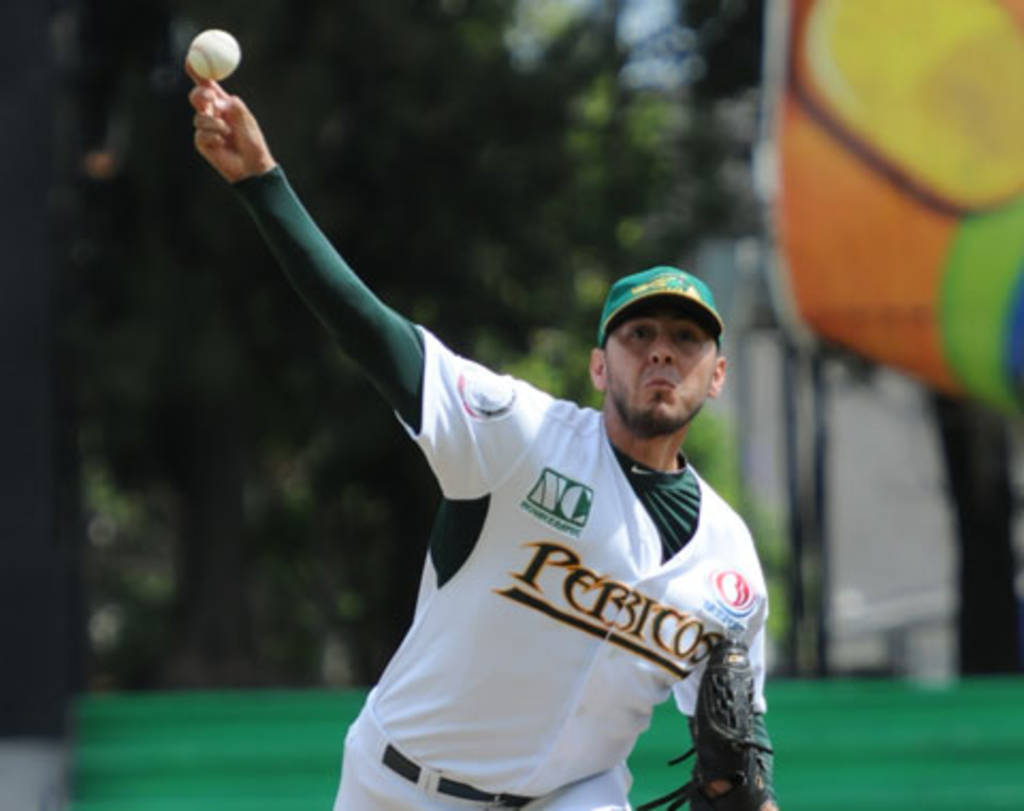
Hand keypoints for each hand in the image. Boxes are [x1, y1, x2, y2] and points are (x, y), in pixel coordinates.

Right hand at [186, 61, 276, 182]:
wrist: (253, 166)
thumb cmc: (252, 142)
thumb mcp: (247, 120)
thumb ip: (234, 107)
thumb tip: (218, 100)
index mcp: (223, 102)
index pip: (207, 83)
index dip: (197, 70)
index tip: (190, 59)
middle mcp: (212, 112)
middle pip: (197, 96)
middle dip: (201, 94)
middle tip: (210, 97)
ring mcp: (205, 127)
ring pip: (199, 117)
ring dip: (214, 123)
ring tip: (228, 133)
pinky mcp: (202, 142)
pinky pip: (200, 134)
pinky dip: (213, 136)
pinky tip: (223, 143)